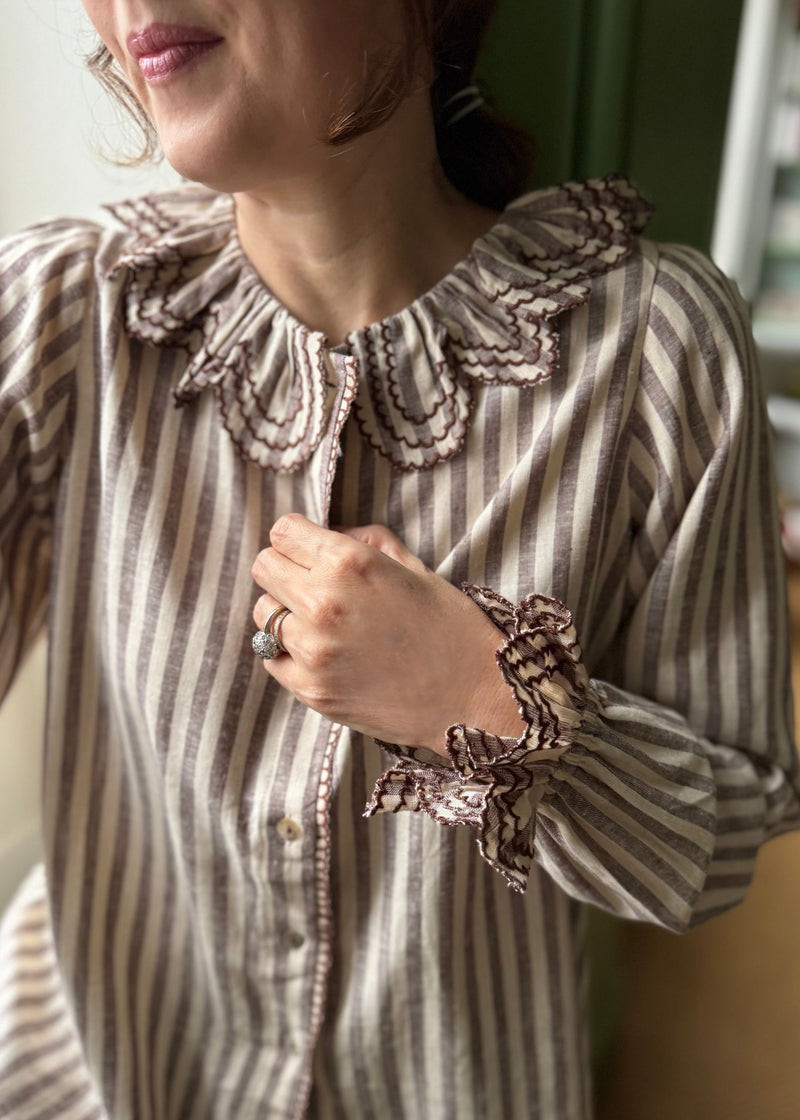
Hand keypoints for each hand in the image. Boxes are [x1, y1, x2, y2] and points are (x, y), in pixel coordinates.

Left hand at [251, 514, 522, 753]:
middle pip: (264, 566)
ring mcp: (313, 650)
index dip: (298, 538)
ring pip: (263, 612)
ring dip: (285, 612)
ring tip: (322, 623)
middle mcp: (323, 602)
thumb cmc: (450, 627)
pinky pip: (272, 656)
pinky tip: (323, 653)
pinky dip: (289, 651)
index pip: (283, 532)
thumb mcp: (414, 567)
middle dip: (287, 570)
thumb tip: (327, 534)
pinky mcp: (310, 689)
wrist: (473, 697)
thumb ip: (365, 541)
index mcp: (350, 562)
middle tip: (314, 585)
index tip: (311, 550)